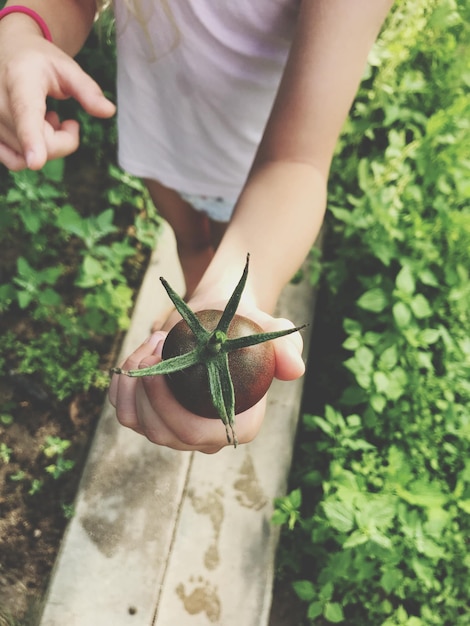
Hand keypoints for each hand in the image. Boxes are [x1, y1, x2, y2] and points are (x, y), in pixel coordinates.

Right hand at [0, 26, 114, 169]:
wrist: (7, 52)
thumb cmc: (40, 61)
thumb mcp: (66, 67)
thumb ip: (88, 90)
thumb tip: (109, 111)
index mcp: (19, 80)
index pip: (25, 113)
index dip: (32, 139)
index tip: (36, 162)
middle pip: (41, 145)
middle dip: (64, 140)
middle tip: (67, 121)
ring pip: (29, 157)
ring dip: (47, 145)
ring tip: (47, 120)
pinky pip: (14, 161)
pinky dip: (30, 154)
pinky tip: (34, 133)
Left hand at [108, 305, 304, 453]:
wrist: (216, 316)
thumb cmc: (242, 323)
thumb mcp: (267, 329)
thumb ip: (285, 346)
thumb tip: (294, 369)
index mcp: (237, 423)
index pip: (197, 434)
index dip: (170, 406)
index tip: (161, 360)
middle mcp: (206, 435)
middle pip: (163, 432)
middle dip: (148, 391)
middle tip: (155, 346)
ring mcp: (176, 428)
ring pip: (140, 423)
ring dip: (135, 382)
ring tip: (153, 344)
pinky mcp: (153, 415)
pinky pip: (126, 412)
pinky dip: (122, 384)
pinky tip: (140, 355)